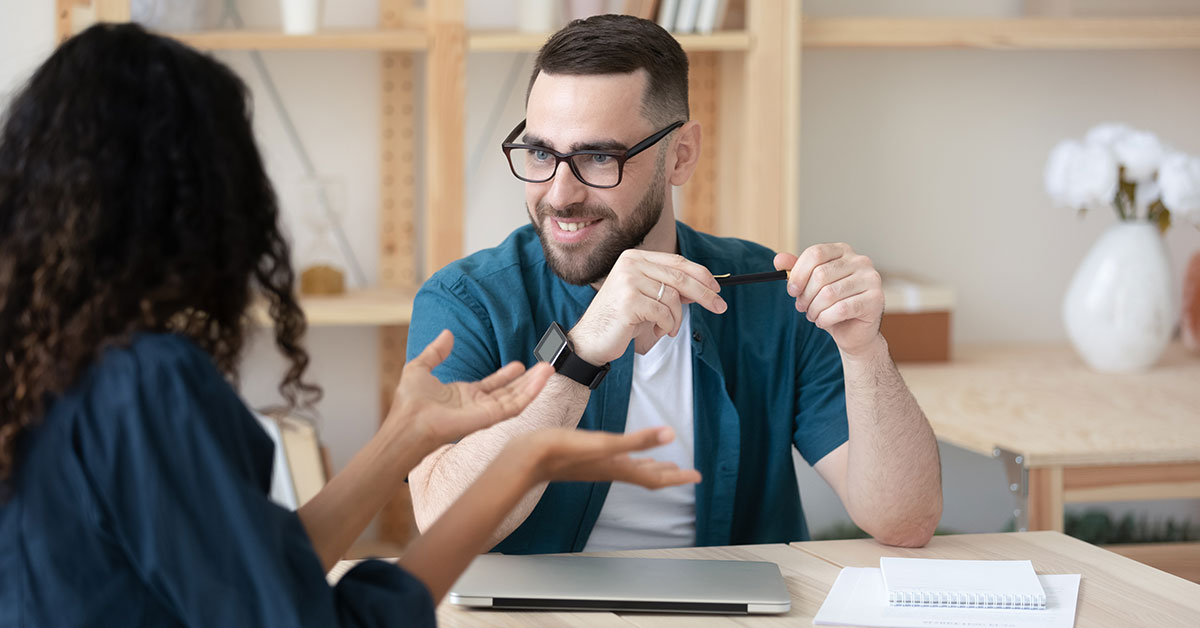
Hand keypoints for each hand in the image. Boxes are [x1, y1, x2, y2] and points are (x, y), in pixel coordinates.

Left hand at [387, 329, 553, 446]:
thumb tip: (447, 334)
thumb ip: (435, 352)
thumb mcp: (420, 367)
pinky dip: (530, 392)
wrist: (408, 422)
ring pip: (516, 398)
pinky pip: (515, 405)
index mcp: (463, 396)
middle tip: (544, 367)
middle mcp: (477, 406)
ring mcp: (484, 413)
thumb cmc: (409, 403)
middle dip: (527, 380)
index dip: (506, 375)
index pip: (492, 386)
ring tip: (549, 369)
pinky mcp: (489, 418)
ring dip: (533, 384)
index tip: (519, 365)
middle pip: (509, 392)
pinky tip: (541, 379)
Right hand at [510, 426, 702, 487]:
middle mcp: (609, 469)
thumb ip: (637, 441)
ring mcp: (595, 465)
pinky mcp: (583, 457)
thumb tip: (670, 435)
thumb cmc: (559, 451)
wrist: (523, 458)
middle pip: (645, 476)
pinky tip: (623, 452)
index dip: (676, 477)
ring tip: (663, 465)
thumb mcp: (602, 443)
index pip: (654, 478)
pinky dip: (629, 458)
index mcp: (617, 467)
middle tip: (687, 473)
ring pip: (631, 469)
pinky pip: (615, 460)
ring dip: (649, 467)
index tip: (696, 477)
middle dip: (667, 474)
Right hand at [570, 250, 726, 363]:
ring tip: (668, 328)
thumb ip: (669, 288)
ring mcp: (628, 281)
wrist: (591, 340)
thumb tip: (704, 287)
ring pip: (673, 297)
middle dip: (704, 293)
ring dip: (677, 318)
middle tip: (720, 307)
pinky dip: (667, 325)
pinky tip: (659, 332)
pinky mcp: (629, 301)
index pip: (676, 262)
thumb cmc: (621, 319)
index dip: (701, 274)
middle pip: (680, 276)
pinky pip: (663, 313)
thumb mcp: (647, 298)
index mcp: (634, 258)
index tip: (717, 288)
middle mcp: (630, 264)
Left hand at [775, 243, 884, 355]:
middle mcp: (861, 261)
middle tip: (802, 307)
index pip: (815, 253)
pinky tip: (824, 322)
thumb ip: (796, 271)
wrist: (854, 332)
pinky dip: (826, 319)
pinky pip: (841, 309)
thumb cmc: (831, 305)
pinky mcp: (876, 300)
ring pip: (829, 294)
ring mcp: (871, 279)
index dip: (798, 273)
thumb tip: (778, 260)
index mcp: (843, 251)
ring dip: (814, 310)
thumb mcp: (811, 286)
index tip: (791, 290)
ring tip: (814, 315)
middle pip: (820, 274)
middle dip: (805, 295)